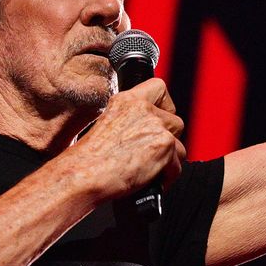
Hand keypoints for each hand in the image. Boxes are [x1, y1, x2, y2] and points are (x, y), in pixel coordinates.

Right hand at [66, 78, 186, 199]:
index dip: (165, 105)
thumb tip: (144, 130)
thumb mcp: (107, 124)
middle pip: (175, 121)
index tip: (162, 117)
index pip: (158, 87)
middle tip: (152, 152)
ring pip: (180, 145)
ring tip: (150, 168)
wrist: (86, 174)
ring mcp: (157, 127)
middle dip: (168, 139)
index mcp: (127, 101)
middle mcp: (144, 110)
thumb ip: (129, 120)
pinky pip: (178, 166)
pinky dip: (167, 176)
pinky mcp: (166, 146)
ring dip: (169, 159)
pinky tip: (151, 179)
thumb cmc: (90, 158)